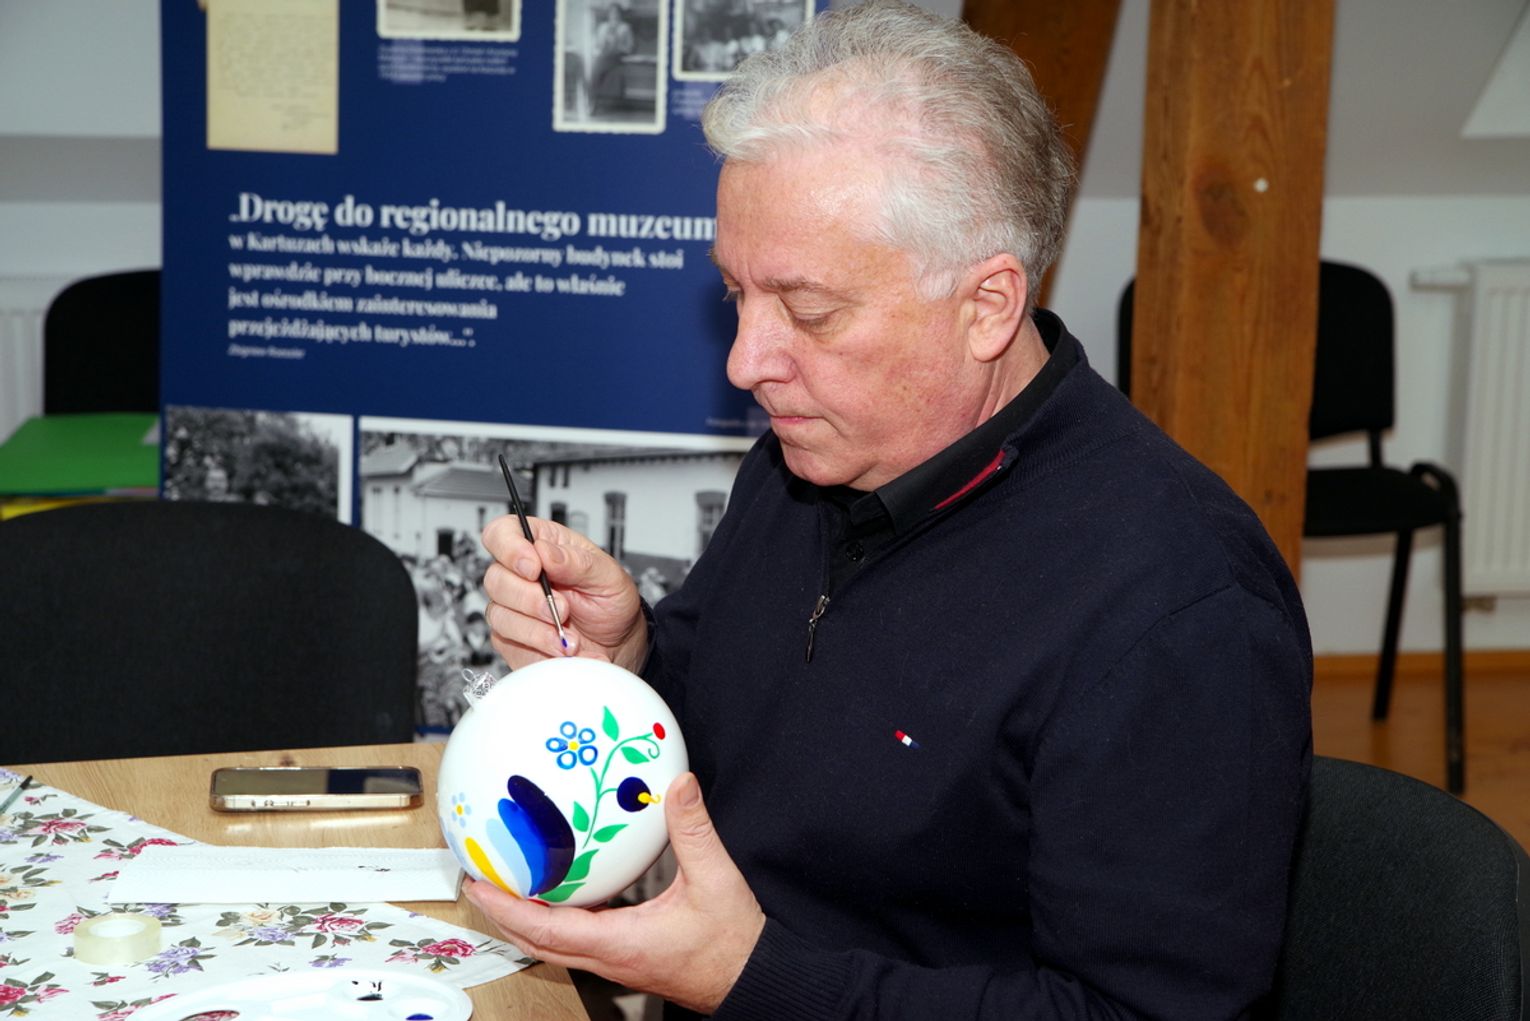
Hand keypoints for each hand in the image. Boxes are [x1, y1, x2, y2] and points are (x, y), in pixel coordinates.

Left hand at [464, 772, 764, 1014]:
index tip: (480, 884)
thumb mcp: (715, 879)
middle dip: (501, 912)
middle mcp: (608, 957)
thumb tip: (679, 786)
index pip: (545, 929)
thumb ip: (694, 829)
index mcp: (619, 942)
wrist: (751, 979)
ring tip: (508, 884)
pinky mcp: (625, 956)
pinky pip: (576, 938)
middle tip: (479, 879)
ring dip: (524, 916)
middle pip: (535, 940)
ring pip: (552, 943)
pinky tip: (561, 891)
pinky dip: (554, 916)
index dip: (507, 906)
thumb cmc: (732, 945)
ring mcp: (615, 960)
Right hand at [481, 514, 646, 670]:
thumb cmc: (610, 602)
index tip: (534, 568)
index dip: (509, 548)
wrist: (616, 643)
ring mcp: (512, 606)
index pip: (503, 533)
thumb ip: (577, 562)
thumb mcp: (608, 576)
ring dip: (536, 628)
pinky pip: (507, 639)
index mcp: (542, 546)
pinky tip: (561, 646)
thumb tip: (544, 551)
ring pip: (499, 613)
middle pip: (495, 577)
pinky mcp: (510, 636)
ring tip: (568, 635)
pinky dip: (538, 645)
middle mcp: (520, 574)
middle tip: (563, 609)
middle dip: (530, 598)